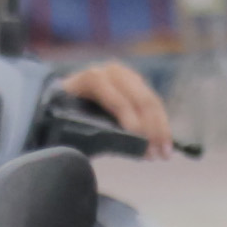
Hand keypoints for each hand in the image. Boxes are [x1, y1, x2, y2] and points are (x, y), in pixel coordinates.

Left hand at [56, 59, 172, 157]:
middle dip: (152, 129)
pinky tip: (164, 143)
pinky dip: (161, 124)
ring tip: (164, 154)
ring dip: (161, 129)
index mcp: (92, 79)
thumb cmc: (62, 116)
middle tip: (158, 154)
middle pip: (140, 99)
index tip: (139, 139)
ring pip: (151, 102)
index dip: (130, 120)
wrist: (63, 98)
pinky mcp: (137, 84)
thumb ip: (84, 130)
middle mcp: (112, 73)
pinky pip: (154, 105)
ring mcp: (127, 76)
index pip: (117, 99)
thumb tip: (112, 144)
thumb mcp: (67, 122)